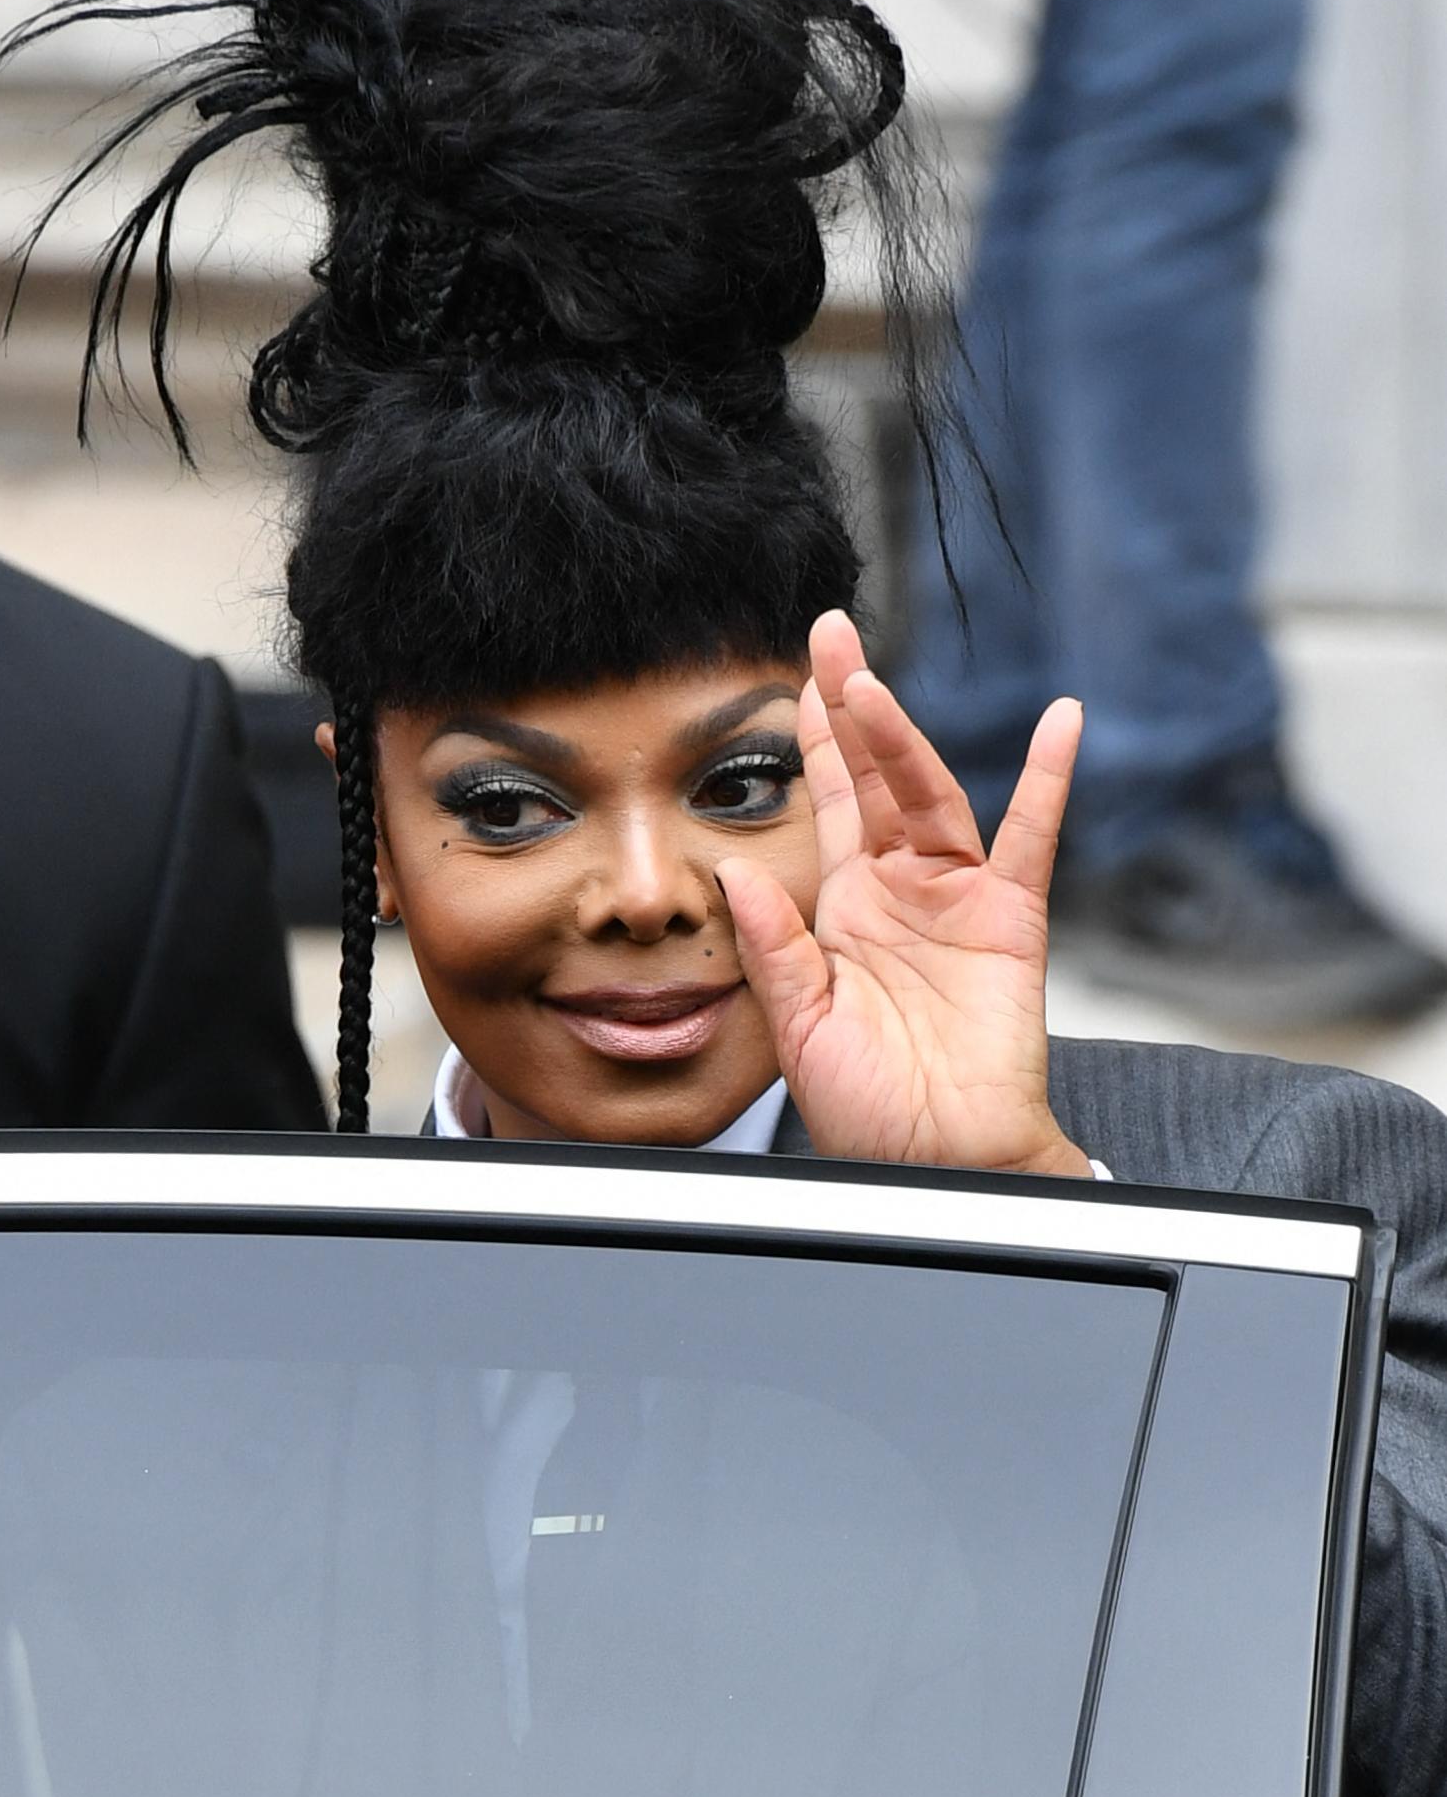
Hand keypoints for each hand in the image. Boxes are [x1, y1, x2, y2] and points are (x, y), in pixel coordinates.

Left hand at [717, 610, 1089, 1176]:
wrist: (937, 1167)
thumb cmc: (871, 1109)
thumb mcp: (802, 1026)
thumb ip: (775, 949)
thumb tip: (735, 870)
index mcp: (846, 906)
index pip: (829, 800)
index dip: (815, 736)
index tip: (798, 671)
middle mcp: (901, 888)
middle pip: (875, 775)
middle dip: (853, 703)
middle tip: (831, 630)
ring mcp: (957, 898)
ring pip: (928, 796)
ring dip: (901, 738)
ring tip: (869, 681)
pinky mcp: (1011, 921)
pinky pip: (1031, 840)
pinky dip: (1049, 781)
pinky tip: (1062, 723)